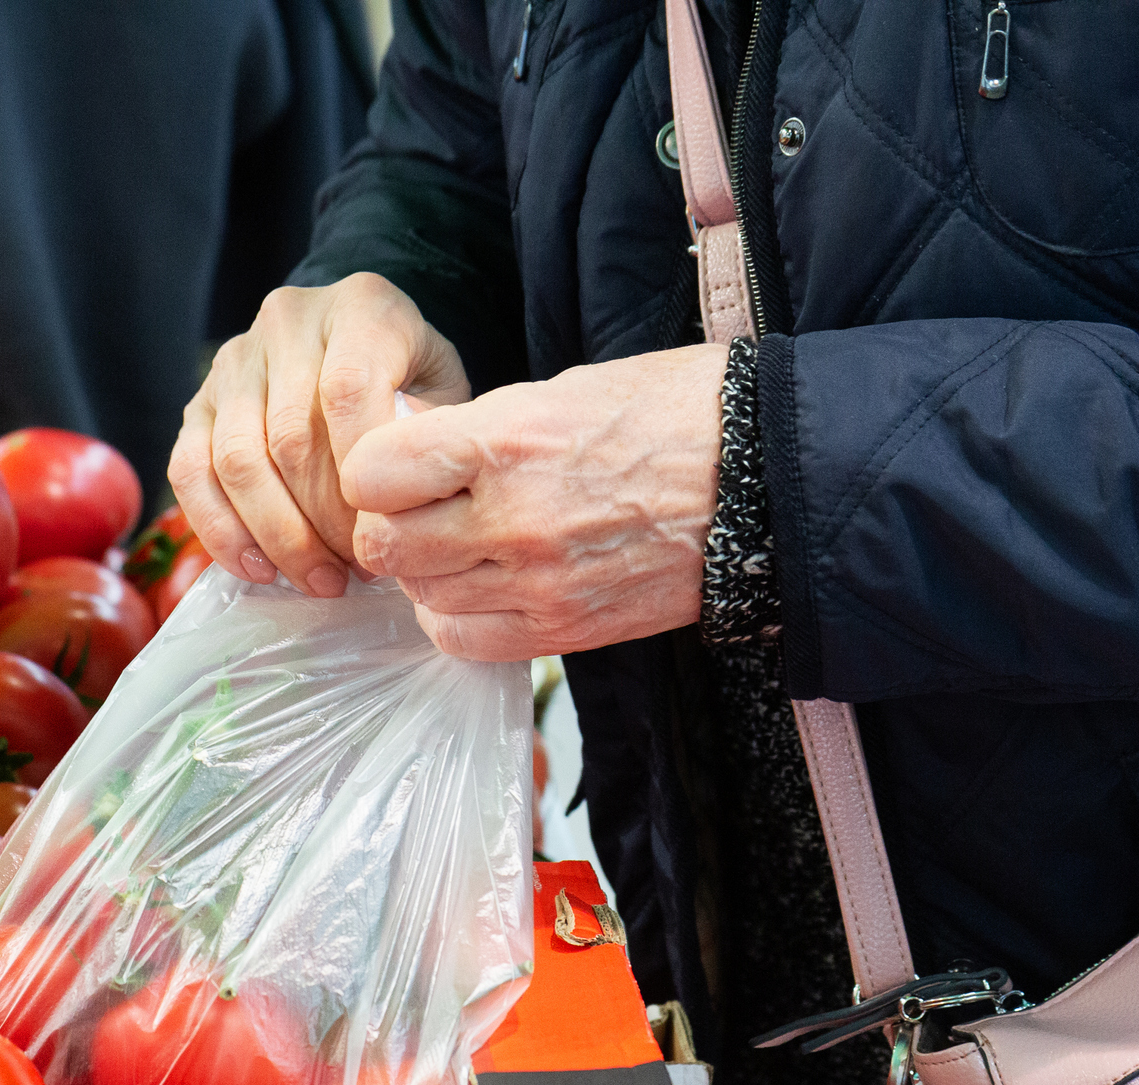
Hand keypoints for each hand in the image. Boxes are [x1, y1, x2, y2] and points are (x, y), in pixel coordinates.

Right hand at [167, 273, 469, 596]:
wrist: (359, 345)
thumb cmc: (410, 379)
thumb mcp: (443, 392)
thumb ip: (429, 434)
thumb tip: (397, 501)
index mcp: (361, 306)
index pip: (347, 390)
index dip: (360, 472)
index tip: (384, 530)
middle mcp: (288, 320)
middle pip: (291, 436)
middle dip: (325, 520)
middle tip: (358, 570)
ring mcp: (235, 360)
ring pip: (238, 461)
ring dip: (278, 536)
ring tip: (320, 580)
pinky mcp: (198, 402)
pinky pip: (190, 472)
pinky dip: (220, 530)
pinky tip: (259, 568)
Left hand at [342, 343, 729, 661]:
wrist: (766, 478)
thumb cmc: (670, 414)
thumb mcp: (561, 391)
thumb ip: (476, 430)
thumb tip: (409, 455)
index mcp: (505, 440)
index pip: (371, 474)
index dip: (373, 470)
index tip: (394, 467)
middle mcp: (511, 517)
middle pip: (384, 545)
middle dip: (388, 526)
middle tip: (417, 511)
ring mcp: (538, 582)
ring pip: (420, 594)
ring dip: (424, 571)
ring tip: (458, 545)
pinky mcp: (565, 629)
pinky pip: (464, 640)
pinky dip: (454, 617)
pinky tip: (477, 588)